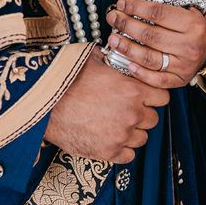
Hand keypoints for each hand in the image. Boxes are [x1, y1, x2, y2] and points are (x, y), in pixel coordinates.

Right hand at [45, 47, 169, 163]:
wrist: (42, 104)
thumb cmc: (65, 80)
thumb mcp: (93, 60)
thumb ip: (113, 59)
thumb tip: (119, 49)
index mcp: (133, 90)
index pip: (163, 97)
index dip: (153, 96)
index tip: (144, 97)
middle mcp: (132, 114)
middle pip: (153, 119)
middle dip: (142, 114)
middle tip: (125, 110)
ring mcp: (121, 135)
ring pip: (142, 138)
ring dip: (132, 132)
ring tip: (115, 124)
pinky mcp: (108, 152)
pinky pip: (129, 155)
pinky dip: (122, 149)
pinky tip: (110, 138)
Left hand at [105, 0, 205, 88]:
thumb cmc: (194, 22)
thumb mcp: (180, 4)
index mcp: (192, 23)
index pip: (158, 13)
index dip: (136, 7)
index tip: (122, 3)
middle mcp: (190, 45)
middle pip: (151, 35)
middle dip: (126, 25)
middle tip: (113, 18)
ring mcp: (185, 65)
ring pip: (150, 58)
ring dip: (127, 48)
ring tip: (113, 39)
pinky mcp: (180, 79)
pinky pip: (157, 80)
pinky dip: (141, 73)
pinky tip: (127, 63)